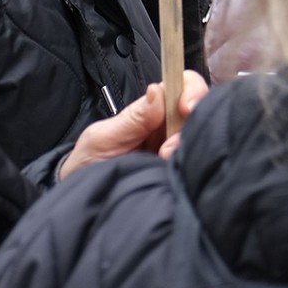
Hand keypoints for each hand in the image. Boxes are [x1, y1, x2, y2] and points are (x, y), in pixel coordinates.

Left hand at [58, 72, 210, 178]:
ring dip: (186, 147)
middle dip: (189, 125)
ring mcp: (178, 148)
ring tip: (163, 162)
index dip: (191, 91)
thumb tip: (157, 90)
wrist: (86, 202)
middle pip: (200, 109)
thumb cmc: (88, 164)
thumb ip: (132, 118)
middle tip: (167, 149)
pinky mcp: (182, 170)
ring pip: (201, 135)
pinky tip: (173, 172)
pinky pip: (199, 161)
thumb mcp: (103, 139)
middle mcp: (171, 125)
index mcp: (153, 109)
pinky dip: (191, 165)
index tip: (186, 108)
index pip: (182, 85)